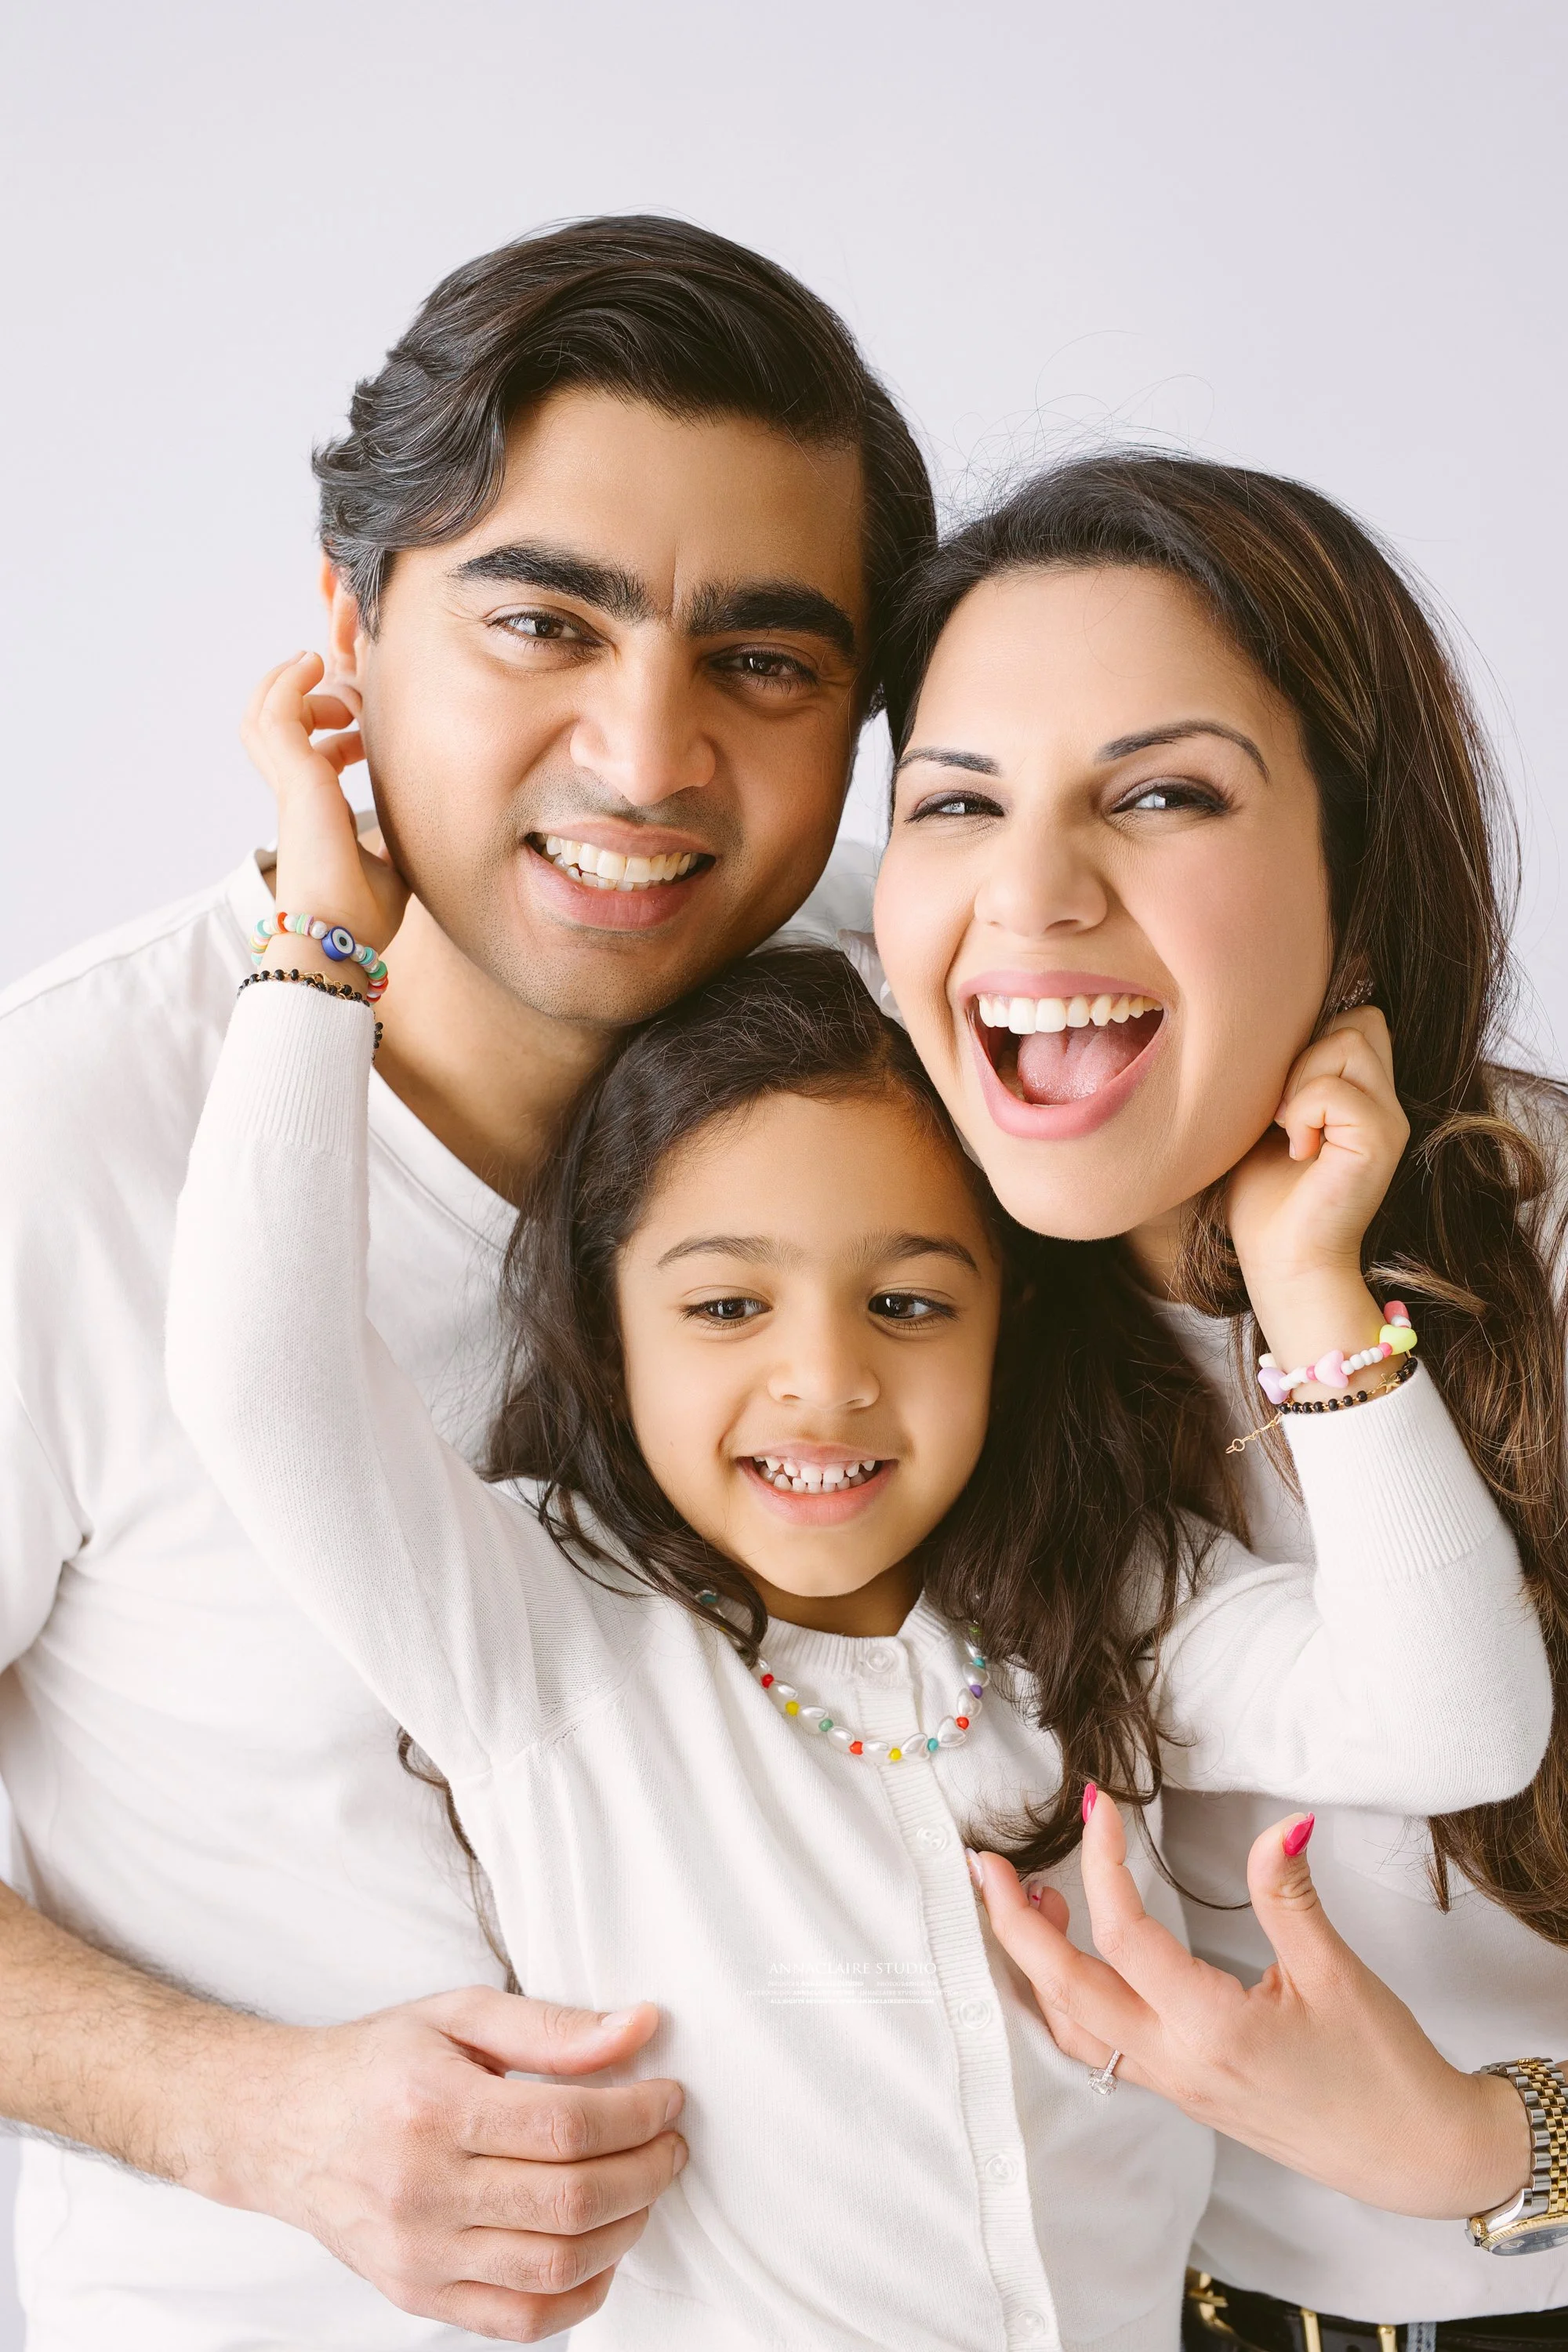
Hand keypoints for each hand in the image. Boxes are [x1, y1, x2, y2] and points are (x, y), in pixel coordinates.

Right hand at [196, 1986, 686, 2343]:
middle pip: (569, 2200)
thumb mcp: (457, 2016)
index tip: (668, 2098)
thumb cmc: (374, 2065)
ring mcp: (417, 2256)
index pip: (565, 2126)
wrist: (282, 2128)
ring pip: (554, 2266)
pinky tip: (601, 2252)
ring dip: (624, 2229)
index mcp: (432, 2107)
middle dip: (645, 2171)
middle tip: (668, 2143)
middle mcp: (421, 2191)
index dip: (637, 2114)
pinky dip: (579, 2295)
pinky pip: (519, 2321)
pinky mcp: (417, 2296)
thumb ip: (550, 2027)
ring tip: (642, 2187)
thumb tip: (638, 2029)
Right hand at [241, 651, 408, 954]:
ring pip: (266, 714)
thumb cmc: (361, 917)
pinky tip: (313, 664)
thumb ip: (396, 840)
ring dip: (295, 685)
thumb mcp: (392, 866)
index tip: (365, 724)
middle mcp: (298, 795)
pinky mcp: (296, 781)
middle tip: (349, 694)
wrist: (338, 940)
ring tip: (325, 670)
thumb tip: (421, 832)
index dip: (333, 728)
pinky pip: (276, 714)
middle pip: (276, 724)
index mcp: (316, 812)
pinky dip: (288, 682)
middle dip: (307, 693)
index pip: (309, 753)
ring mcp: (293, 786)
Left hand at [971, 1795, 1529, 2220]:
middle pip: (1065, 1994)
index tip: (1101, 1804)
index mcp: (1213, 2029)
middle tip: (983, 1865)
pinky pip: (1100, 2050)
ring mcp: (1175, 2085)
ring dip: (1036, 1968)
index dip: (1103, 1863)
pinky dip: (1067, 2003)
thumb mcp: (1338, 1973)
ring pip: (1072, 2030)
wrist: (1415, 2155)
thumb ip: (1289, 1895)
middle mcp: (1178, 2063)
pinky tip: (1075, 1963)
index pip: (1126, 1937)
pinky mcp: (1184, 2093)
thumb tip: (1282, 1822)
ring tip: (1027, 1901)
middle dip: (1013, 1927)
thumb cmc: (1383, 2069)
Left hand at [1224, 1008, 1409, 1373]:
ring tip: (1289, 1131)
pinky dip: (1301, 1113)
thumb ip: (1284, 1074)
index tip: (1282, 1097)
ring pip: (1350, 1041)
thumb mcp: (1269, 1119)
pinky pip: (1335, 1090)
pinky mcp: (1381, 1142)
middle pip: (1362, 1019)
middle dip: (1307, 1052)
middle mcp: (1386, 1103)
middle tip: (1283, 1112)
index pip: (1361, 1018)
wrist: (1283, 1261)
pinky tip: (1297, 1151)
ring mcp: (1389, 1121)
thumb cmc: (1266, 1198)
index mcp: (1365, 1094)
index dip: (1315, 1038)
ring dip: (1302, 1082)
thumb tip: (1265, 1026)